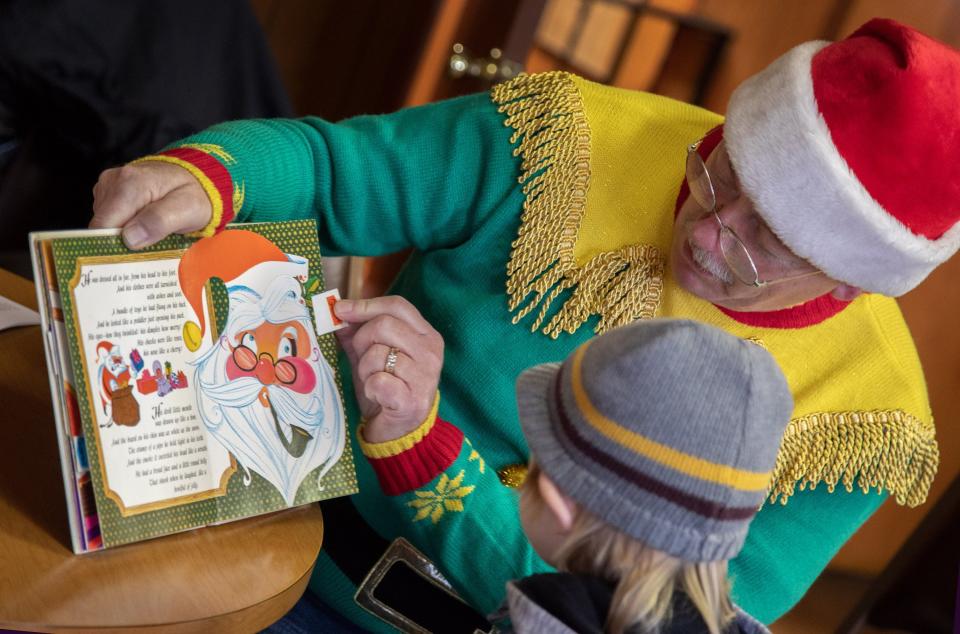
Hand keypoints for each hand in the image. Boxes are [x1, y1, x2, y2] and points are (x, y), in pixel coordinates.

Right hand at [90, 161, 211, 248]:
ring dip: (122, 235)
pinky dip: (122, 227)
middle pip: (101, 225)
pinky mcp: (109, 192)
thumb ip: (159, 221)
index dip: (112, 246)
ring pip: (104, 223)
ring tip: (148, 235)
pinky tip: (142, 227)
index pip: (103, 225)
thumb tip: (129, 238)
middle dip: (118, 243)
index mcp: (130, 184)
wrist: (196, 178)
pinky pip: (108, 217)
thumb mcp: (188, 209)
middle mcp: (113, 181)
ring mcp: (109, 185)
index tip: (129, 260)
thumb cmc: (195, 194)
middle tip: (146, 250)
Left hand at [334, 296, 443, 443]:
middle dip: (362, 340)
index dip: (366, 305)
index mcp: (426, 336)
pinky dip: (369, 388)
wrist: (398, 432)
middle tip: (361, 357)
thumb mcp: (371, 355)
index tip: (340, 310)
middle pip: (384, 325)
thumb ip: (357, 332)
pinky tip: (377, 396)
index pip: (398, 306)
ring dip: (365, 369)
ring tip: (373, 381)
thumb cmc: (386, 389)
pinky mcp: (412, 400)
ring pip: (378, 354)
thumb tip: (336, 312)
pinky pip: (377, 381)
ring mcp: (425, 377)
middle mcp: (431, 352)